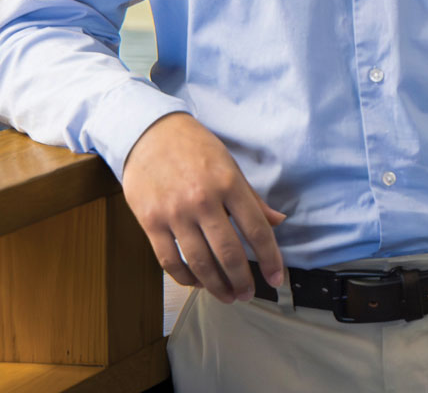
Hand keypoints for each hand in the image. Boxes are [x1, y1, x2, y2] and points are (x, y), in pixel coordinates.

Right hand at [120, 112, 286, 303]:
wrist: (149, 133)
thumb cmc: (195, 148)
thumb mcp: (230, 166)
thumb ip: (252, 198)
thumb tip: (278, 221)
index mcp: (228, 184)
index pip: (257, 229)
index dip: (270, 259)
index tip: (276, 278)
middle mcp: (202, 200)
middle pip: (228, 252)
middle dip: (242, 280)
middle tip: (249, 294)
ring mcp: (174, 213)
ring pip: (199, 262)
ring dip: (217, 285)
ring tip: (228, 295)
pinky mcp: (150, 222)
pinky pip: (169, 260)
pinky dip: (186, 277)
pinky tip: (198, 282)